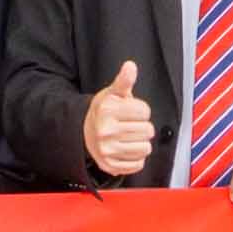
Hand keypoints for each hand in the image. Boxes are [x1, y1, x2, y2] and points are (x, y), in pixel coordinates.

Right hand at [82, 58, 157, 180]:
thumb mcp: (112, 93)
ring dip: (141, 142)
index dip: (141, 110)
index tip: (130, 111)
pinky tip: (126, 149)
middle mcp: (105, 131)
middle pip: (148, 130)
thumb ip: (124, 81)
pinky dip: (136, 157)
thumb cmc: (104, 111)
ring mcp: (107, 150)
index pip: (145, 111)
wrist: (84, 133)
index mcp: (107, 111)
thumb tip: (130, 66)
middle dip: (142, 126)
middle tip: (129, 124)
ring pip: (146, 148)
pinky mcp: (110, 166)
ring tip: (128, 137)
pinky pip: (139, 164)